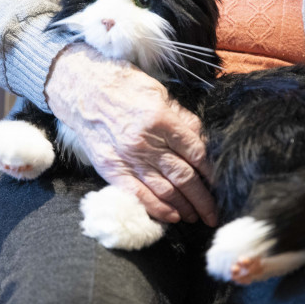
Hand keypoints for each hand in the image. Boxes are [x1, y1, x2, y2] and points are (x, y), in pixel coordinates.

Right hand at [45, 43, 216, 225]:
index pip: (195, 152)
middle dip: (203, 199)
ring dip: (184, 207)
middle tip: (214, 213)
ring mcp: (128, 158)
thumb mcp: (160, 93)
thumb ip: (183, 118)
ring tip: (197, 217)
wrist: (83, 91)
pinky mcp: (112, 169)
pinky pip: (138, 194)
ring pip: (164, 190)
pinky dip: (157, 208)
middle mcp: (146, 142)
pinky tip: (172, 217)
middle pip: (184, 177)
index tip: (222, 183)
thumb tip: (203, 139)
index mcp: (161, 120)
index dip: (212, 172)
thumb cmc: (124, 87)